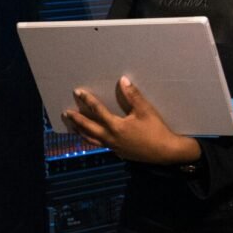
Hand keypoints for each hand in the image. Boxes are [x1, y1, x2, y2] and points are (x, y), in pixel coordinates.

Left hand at [62, 76, 201, 164]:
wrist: (166, 152)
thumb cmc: (156, 130)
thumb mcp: (145, 110)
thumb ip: (133, 95)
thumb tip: (122, 80)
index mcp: (116, 126)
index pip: (97, 111)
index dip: (87, 100)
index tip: (78, 92)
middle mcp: (111, 138)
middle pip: (89, 128)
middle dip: (77, 119)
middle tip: (66, 113)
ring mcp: (114, 147)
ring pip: (92, 140)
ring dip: (82, 132)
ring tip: (73, 127)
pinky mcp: (119, 152)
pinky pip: (101, 145)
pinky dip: (92, 140)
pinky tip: (93, 137)